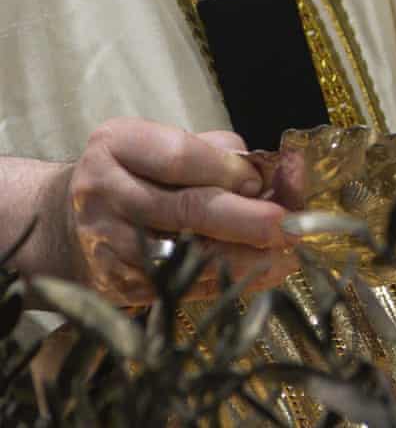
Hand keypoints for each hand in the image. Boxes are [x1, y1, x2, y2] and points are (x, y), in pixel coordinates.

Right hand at [53, 118, 297, 305]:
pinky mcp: (118, 282)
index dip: (228, 171)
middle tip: (289, 225)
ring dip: (245, 257)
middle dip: (246, 219)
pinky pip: (182, 284)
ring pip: (187, 254)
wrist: (71, 223)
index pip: (181, 157)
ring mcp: (108, 241)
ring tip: (287, 253)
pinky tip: (263, 273)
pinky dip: (228, 280)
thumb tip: (280, 176)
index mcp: (119, 144)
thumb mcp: (167, 147)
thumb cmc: (142, 176)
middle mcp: (105, 190)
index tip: (261, 182)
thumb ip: (222, 154)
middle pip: (186, 208)